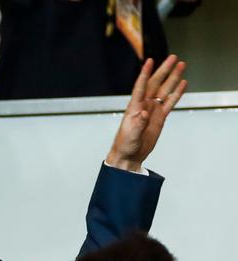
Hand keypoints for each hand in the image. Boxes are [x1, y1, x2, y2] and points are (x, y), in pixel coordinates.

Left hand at [106, 54, 186, 171]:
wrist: (129, 155)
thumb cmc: (125, 145)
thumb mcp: (131, 135)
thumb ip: (138, 124)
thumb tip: (144, 113)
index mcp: (134, 107)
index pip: (140, 87)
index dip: (145, 74)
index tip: (149, 61)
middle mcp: (144, 105)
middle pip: (156, 84)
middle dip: (164, 70)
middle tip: (173, 57)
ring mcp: (153, 110)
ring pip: (165, 90)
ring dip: (173, 78)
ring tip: (181, 65)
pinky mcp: (160, 117)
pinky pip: (170, 102)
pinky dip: (176, 93)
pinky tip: (182, 83)